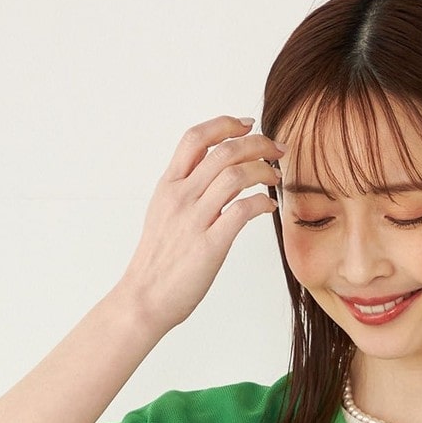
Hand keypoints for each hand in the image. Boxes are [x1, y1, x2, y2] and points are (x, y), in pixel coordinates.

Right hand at [119, 114, 282, 334]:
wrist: (144, 298)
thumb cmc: (158, 261)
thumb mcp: (164, 214)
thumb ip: (187, 191)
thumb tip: (220, 175)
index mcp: (168, 186)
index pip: (196, 138)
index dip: (225, 124)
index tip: (248, 124)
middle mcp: (180, 197)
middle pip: (223, 151)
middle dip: (257, 143)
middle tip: (277, 149)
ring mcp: (194, 220)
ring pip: (235, 175)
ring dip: (263, 170)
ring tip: (276, 177)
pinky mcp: (210, 245)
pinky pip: (242, 211)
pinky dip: (261, 202)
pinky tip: (269, 207)